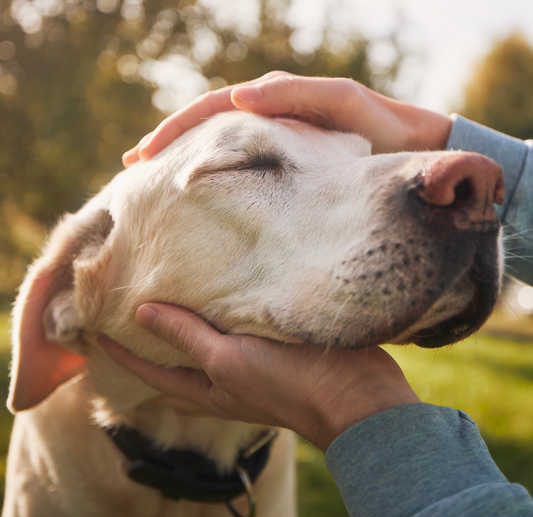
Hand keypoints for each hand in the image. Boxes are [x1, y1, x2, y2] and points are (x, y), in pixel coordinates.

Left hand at [99, 304, 419, 451]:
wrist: (353, 393)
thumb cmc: (287, 382)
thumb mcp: (229, 360)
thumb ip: (187, 338)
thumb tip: (142, 313)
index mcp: (206, 388)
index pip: (149, 370)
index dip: (120, 352)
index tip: (95, 327)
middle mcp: (222, 379)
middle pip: (174, 359)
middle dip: (148, 339)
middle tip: (127, 309)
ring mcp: (247, 364)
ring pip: (204, 342)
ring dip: (183, 323)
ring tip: (166, 294)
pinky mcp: (271, 347)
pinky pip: (234, 328)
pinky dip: (218, 313)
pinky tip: (218, 291)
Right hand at [122, 72, 452, 165]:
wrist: (411, 148)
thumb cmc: (381, 127)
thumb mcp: (343, 104)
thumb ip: (297, 97)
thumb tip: (242, 100)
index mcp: (274, 102)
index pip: (212, 111)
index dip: (176, 130)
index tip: (144, 156)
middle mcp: (269, 118)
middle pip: (206, 127)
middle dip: (168, 145)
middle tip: (133, 169)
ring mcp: (275, 142)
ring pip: (219, 148)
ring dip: (185, 161)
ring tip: (152, 182)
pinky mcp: (287, 166)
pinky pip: (242, 168)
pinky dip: (215, 175)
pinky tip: (198, 194)